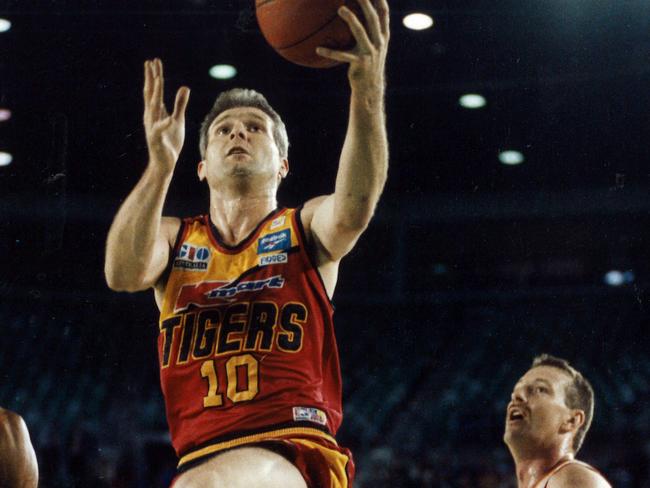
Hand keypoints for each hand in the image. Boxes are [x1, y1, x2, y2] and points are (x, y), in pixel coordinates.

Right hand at [143, 58, 189, 172]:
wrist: (164, 162)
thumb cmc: (169, 141)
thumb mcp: (178, 120)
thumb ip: (180, 104)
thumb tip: (185, 87)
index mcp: (156, 111)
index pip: (155, 90)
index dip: (155, 76)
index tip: (155, 61)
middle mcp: (151, 116)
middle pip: (151, 93)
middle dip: (152, 77)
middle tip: (151, 61)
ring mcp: (153, 126)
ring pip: (153, 106)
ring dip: (155, 92)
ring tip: (156, 79)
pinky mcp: (156, 138)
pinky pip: (161, 129)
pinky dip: (165, 124)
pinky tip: (170, 119)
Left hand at [316, 0, 389, 92]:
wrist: (370, 87)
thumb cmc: (367, 64)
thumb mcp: (372, 47)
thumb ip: (369, 32)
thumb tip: (355, 15)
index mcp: (382, 36)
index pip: (383, 14)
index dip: (379, 0)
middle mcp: (378, 42)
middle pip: (373, 18)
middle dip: (366, 2)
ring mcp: (370, 52)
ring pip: (360, 32)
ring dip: (351, 19)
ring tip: (341, 9)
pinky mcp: (360, 63)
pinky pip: (342, 56)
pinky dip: (330, 52)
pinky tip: (318, 49)